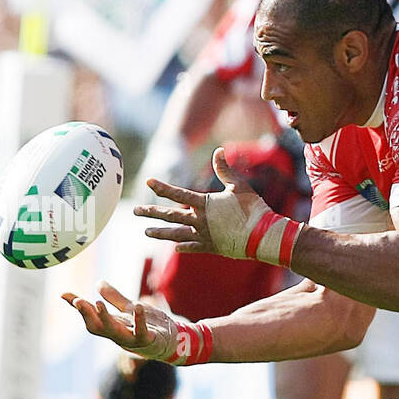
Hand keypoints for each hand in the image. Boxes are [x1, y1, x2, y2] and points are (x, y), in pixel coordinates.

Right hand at [62, 281, 180, 360]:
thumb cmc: (151, 326)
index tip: (64, 294)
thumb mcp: (129, 309)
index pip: (91, 318)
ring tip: (97, 303)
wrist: (174, 340)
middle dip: (86, 314)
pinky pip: (142, 332)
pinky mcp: (149, 341)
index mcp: (113, 326)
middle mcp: (120, 335)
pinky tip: (138, 307)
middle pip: (97, 328)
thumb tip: (97, 283)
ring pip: (115, 332)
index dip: (78, 308)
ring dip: (105, 318)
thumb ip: (114, 298)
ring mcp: (133, 340)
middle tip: (78, 300)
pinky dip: (139, 320)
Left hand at [134, 146, 270, 258]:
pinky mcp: (212, 247)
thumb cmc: (253, 209)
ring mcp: (204, 235)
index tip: (149, 181)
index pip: (178, 194)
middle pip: (170, 215)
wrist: (263, 236)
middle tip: (135, 211)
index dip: (162, 187)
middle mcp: (200, 220)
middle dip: (151, 212)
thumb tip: (218, 150)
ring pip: (176, 234)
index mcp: (205, 204)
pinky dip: (183, 247)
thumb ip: (225, 169)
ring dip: (160, 232)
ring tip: (146, 232)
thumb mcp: (239, 186)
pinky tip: (175, 248)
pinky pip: (193, 247)